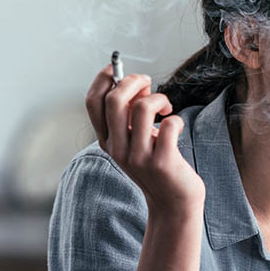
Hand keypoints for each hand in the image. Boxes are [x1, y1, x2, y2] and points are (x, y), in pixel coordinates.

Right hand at [85, 66, 205, 216]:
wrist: (174, 203)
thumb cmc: (157, 165)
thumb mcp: (136, 140)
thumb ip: (131, 114)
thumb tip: (138, 83)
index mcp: (107, 140)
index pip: (93, 102)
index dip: (104, 78)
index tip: (117, 67)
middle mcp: (117, 148)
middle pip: (114, 100)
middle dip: (133, 81)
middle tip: (149, 84)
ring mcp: (139, 157)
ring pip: (143, 108)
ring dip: (159, 98)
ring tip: (166, 108)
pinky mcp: (162, 162)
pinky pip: (169, 124)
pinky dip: (176, 119)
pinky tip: (176, 128)